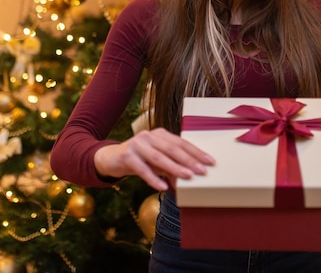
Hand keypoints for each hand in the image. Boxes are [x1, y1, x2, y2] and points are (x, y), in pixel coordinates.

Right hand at [94, 128, 214, 190]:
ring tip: (188, 177)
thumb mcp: (157, 163)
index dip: (196, 152)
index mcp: (160, 134)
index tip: (210, 162)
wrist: (110, 158)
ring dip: (175, 168)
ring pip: (159, 158)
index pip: (181, 143)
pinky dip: (153, 178)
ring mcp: (137, 144)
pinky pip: (142, 169)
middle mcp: (149, 136)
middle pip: (172, 149)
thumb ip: (171, 168)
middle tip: (202, 171)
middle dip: (189, 160)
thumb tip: (188, 181)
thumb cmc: (139, 160)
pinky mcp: (127, 156)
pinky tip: (163, 187)